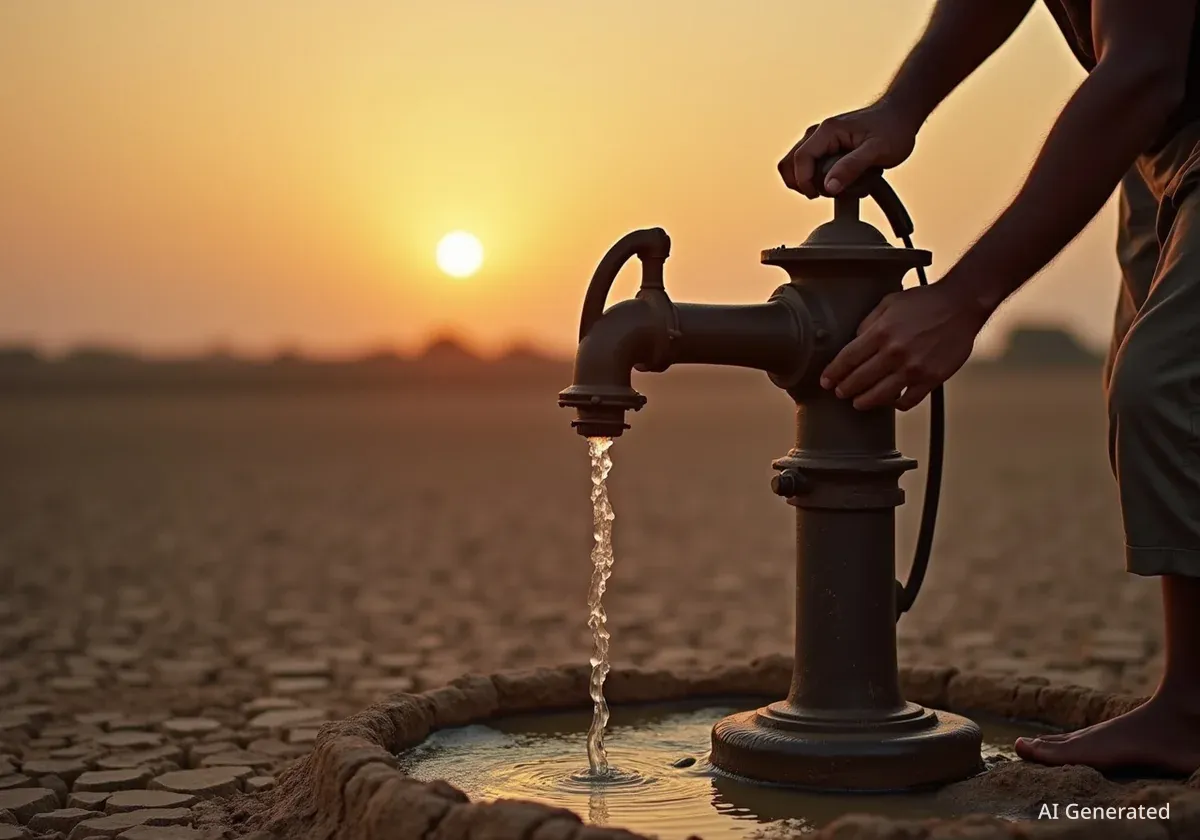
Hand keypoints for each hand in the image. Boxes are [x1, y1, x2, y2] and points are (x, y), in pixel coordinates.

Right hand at [778, 100, 918, 197]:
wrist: (900, 116)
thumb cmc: (892, 129)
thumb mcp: (877, 151)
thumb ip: (852, 167)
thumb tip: (829, 186)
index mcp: (827, 131)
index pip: (800, 160)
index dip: (805, 182)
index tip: (820, 194)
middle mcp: (817, 133)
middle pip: (789, 164)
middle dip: (802, 184)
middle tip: (826, 193)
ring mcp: (819, 140)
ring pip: (794, 166)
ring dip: (807, 183)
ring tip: (833, 187)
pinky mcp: (823, 147)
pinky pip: (807, 166)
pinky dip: (814, 179)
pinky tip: (836, 182)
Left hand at [819, 282, 985, 410]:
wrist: (962, 305)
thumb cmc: (924, 302)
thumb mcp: (889, 303)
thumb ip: (869, 323)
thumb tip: (854, 341)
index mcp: (881, 332)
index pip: (847, 359)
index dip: (833, 373)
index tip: (826, 381)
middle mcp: (895, 353)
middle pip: (859, 380)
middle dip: (845, 389)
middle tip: (840, 393)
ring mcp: (913, 368)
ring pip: (880, 395)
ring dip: (865, 401)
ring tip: (859, 402)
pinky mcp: (931, 378)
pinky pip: (908, 400)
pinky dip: (897, 404)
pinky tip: (892, 401)